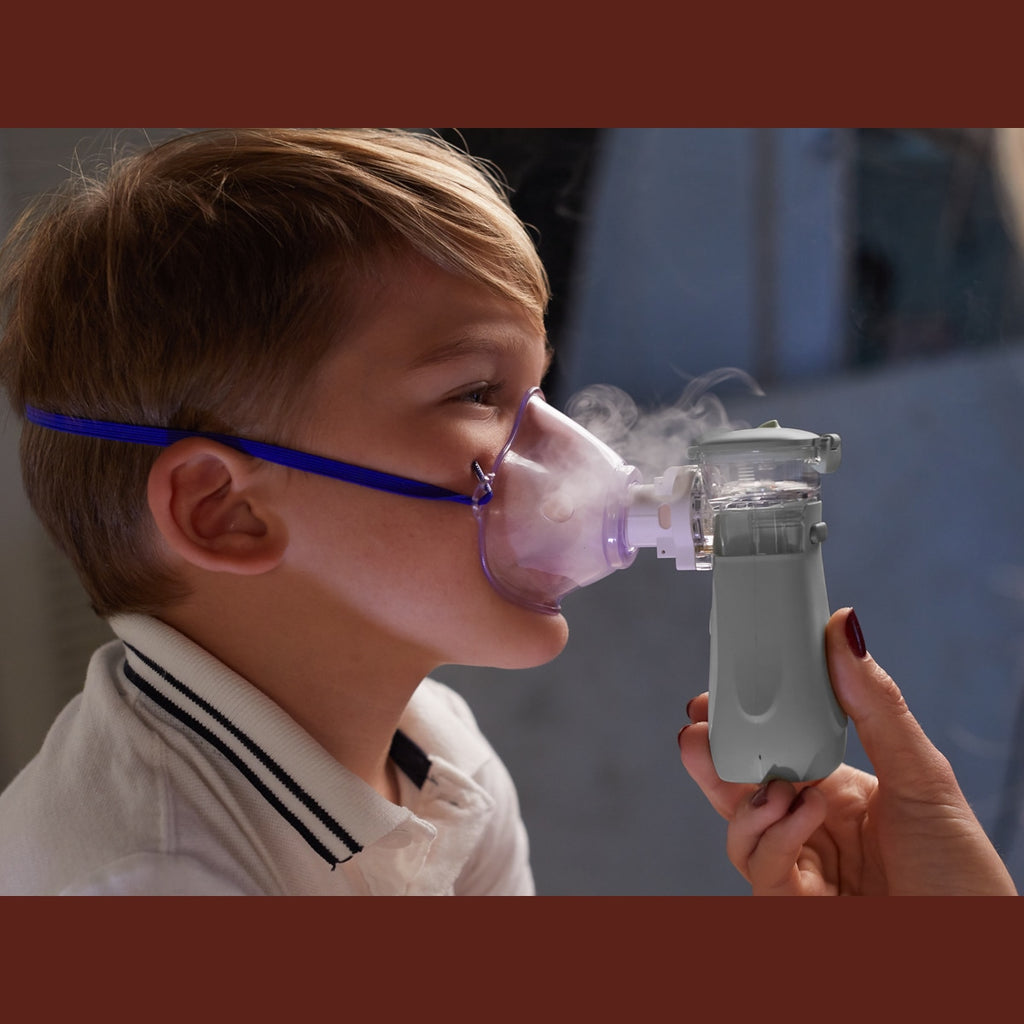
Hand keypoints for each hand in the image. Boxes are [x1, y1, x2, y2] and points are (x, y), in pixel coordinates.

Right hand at [678, 607, 1017, 895]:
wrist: (974, 949)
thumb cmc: (961, 872)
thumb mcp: (922, 776)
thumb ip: (875, 704)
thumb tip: (846, 630)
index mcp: (835, 789)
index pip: (774, 751)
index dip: (738, 728)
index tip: (710, 701)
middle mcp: (811, 827)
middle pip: (739, 790)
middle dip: (710, 762)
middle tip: (695, 736)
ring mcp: (800, 870)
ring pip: (738, 831)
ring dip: (750, 805)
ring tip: (784, 790)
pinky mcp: (794, 907)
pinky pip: (760, 868)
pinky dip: (775, 838)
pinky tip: (805, 818)